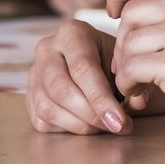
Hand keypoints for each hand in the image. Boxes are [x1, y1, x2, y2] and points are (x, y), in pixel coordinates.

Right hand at [27, 20, 137, 134]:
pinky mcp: (29, 95)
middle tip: (115, 127)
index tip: (120, 121)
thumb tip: (135, 103)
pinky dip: (67, 130)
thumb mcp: (126, 63)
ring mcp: (34, 73)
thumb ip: (133, 81)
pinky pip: (41, 120)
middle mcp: (47, 49)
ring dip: (79, 125)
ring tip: (104, 127)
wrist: (98, 61)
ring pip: (48, 107)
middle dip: (90, 115)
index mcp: (72, 33)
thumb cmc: (114, 62)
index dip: (101, 99)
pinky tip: (88, 126)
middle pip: (60, 89)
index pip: (82, 68)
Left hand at [106, 0, 164, 152]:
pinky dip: (128, 84)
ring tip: (140, 82)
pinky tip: (142, 94)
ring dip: (125, 67)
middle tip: (132, 64)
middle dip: (124, 41)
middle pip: (131, 11)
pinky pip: (129, 68)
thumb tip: (124, 0)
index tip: (115, 12)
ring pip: (127, 41)